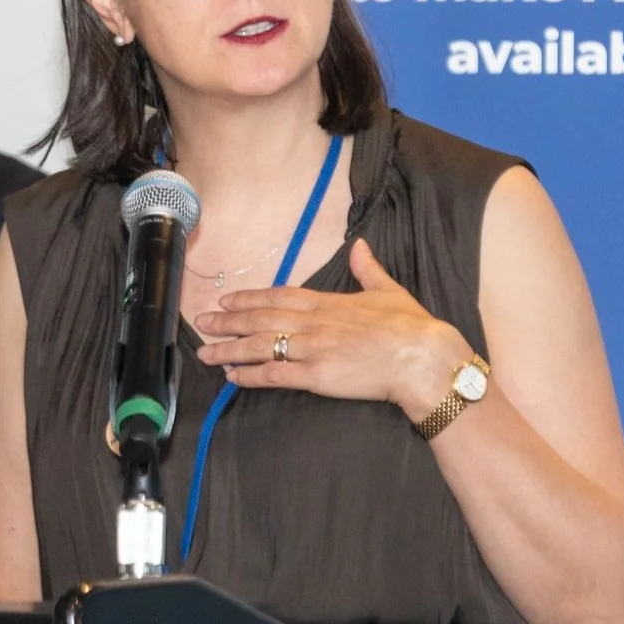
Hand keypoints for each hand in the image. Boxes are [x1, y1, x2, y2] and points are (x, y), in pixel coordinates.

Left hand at [194, 237, 473, 418]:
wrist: (422, 357)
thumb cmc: (409, 326)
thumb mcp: (387, 290)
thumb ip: (368, 269)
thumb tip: (360, 245)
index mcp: (327, 302)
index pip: (277, 297)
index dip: (248, 299)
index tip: (225, 299)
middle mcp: (313, 323)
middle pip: (260, 320)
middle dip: (228, 322)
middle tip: (201, 324)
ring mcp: (312, 349)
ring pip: (260, 346)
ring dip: (230, 349)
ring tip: (205, 353)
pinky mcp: (316, 376)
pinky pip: (276, 375)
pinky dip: (252, 375)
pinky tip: (233, 377)